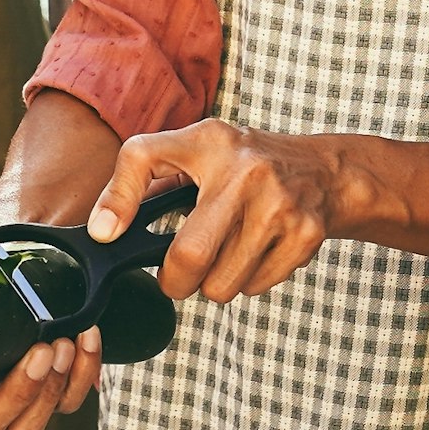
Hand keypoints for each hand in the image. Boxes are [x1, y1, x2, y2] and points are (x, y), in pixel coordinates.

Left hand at [95, 120, 359, 305]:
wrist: (324, 171)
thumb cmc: (244, 165)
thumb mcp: (197, 152)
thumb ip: (145, 181)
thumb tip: (103, 232)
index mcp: (207, 142)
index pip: (143, 157)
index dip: (118, 200)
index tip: (106, 235)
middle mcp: (244, 170)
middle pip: (189, 256)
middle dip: (176, 281)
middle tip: (178, 276)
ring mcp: (280, 203)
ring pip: (222, 284)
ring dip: (216, 283)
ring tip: (227, 252)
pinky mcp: (305, 234)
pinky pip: (255, 287)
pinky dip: (249, 282)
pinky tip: (257, 251)